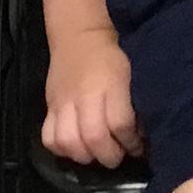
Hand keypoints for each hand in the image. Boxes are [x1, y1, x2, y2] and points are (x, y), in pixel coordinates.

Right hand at [43, 30, 141, 166]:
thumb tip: (144, 134)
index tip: (138, 145)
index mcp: (110, 84)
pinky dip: (61, 149)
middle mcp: (85, 95)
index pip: (120, 124)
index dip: (132, 142)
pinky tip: (75, 146)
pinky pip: (48, 137)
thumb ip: (136, 103)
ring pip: (68, 141)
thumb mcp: (132, 73)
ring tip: (96, 153)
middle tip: (118, 154)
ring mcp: (63, 102)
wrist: (80, 36)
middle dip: (110, 155)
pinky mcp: (48, 107)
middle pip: (94, 137)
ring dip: (85, 155)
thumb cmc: (113, 57)